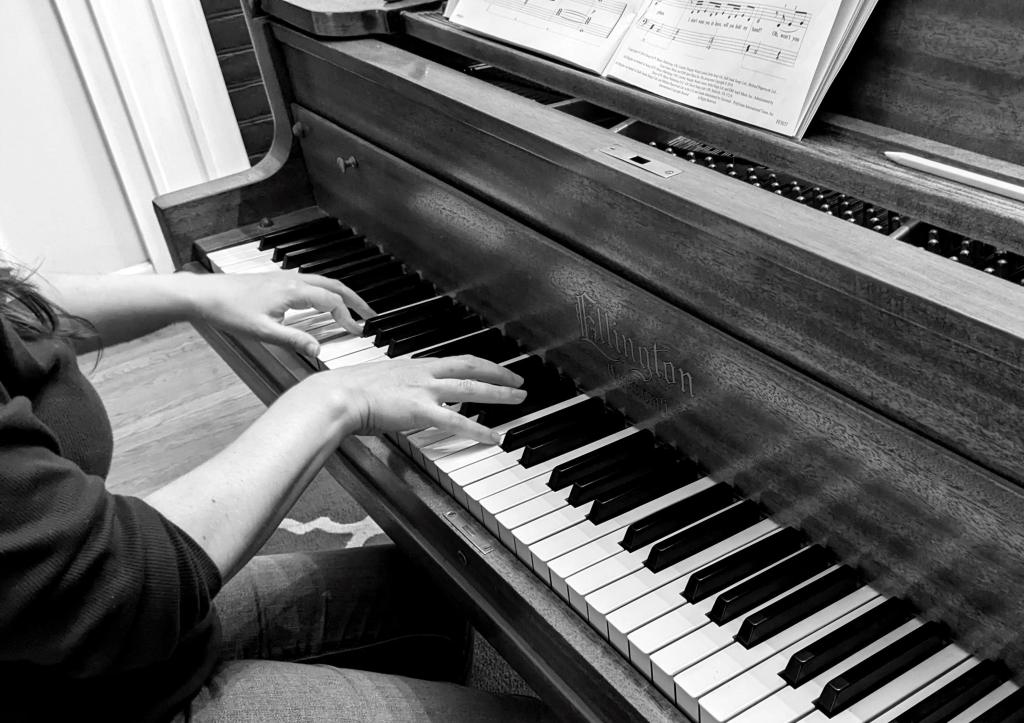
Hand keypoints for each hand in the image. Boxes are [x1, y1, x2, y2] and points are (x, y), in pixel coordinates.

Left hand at [185, 272, 374, 355]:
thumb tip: (318, 350)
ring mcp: (284, 278)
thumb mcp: (263, 332)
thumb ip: (294, 340)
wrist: (204, 295)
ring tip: (352, 308)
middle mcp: (292, 280)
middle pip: (334, 286)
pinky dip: (325, 291)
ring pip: (323, 281)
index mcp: (293, 291)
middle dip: (355, 300)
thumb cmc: (228, 310)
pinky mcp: (276, 280)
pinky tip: (322, 302)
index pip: (332, 301)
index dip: (348, 317)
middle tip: (370, 314)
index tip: (358, 330)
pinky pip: (311, 282)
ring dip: (341, 294)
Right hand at [314, 355, 526, 443]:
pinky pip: (457, 421)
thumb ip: (398, 387)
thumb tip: (403, 397)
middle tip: (520, 381)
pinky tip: (494, 437)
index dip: (482, 364)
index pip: (458, 360)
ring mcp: (424, 390)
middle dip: (500, 374)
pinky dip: (479, 429)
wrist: (336, 394)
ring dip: (499, 394)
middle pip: (472, 369)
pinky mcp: (420, 410)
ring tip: (519, 399)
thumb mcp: (380, 382)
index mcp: (416, 365)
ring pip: (472, 390)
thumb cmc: (348, 390)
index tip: (498, 368)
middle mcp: (424, 373)